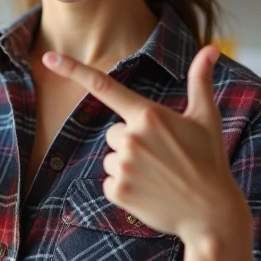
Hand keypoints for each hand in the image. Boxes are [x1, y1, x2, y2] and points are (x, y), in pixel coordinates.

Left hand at [42, 46, 251, 243]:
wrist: (211, 213)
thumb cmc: (209, 161)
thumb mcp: (205, 118)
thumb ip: (200, 80)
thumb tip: (212, 47)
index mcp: (148, 115)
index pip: (104, 87)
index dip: (73, 70)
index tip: (48, 58)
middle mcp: (131, 137)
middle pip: (113, 132)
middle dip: (131, 142)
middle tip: (161, 157)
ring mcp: (122, 165)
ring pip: (110, 157)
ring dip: (127, 165)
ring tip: (157, 176)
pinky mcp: (117, 190)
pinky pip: (108, 181)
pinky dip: (125, 187)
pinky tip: (149, 191)